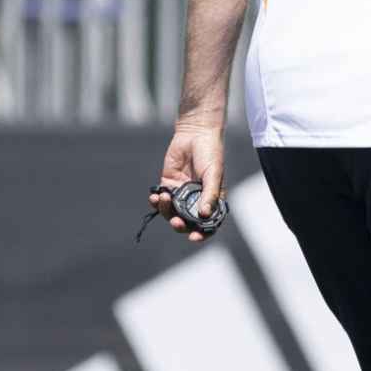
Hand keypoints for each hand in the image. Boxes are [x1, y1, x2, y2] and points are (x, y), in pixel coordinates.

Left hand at [149, 126, 225, 242]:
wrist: (195, 133)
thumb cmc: (210, 152)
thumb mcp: (214, 173)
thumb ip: (209, 194)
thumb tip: (204, 215)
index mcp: (212, 199)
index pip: (208, 222)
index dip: (203, 233)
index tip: (195, 237)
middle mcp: (197, 199)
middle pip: (188, 221)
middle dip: (181, 224)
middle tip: (176, 221)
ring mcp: (182, 194)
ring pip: (172, 212)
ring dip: (167, 211)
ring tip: (164, 199)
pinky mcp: (169, 185)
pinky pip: (160, 200)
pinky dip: (156, 201)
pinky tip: (156, 196)